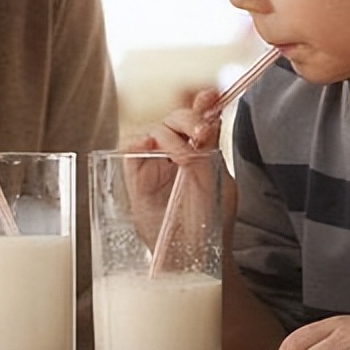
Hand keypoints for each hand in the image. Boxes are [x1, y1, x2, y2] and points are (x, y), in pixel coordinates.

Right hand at [123, 89, 231, 249]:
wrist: (195, 254)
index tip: (212, 95)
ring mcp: (154, 161)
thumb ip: (213, 147)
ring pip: (154, 128)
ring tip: (184, 156)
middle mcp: (175, 151)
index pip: (198, 117)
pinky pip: (130, 146)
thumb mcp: (218, 180)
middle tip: (202, 132)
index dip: (203, 102)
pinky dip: (140, 141)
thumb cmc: (211, 222)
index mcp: (199, 149)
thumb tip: (212, 114)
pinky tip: (153, 148)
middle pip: (175, 118)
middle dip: (189, 118)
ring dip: (170, 135)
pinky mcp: (135, 175)